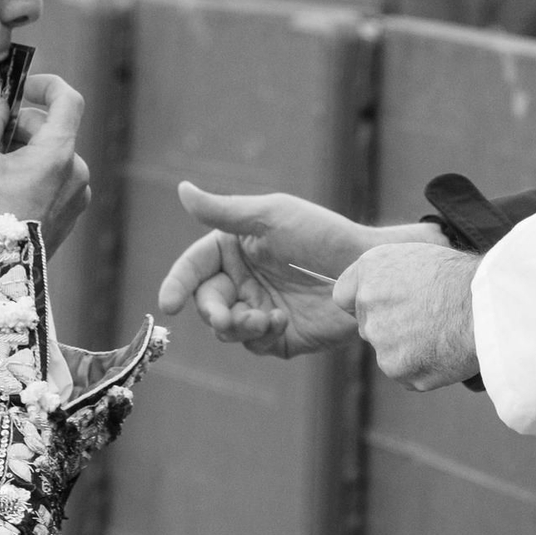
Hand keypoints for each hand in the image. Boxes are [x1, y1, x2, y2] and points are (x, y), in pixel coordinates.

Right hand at [0, 73, 90, 246]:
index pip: (68, 100)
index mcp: (58, 153)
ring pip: (50, 156)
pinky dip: (31, 175)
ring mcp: (77, 195)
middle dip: (17, 127)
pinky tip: (3, 190)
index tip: (21, 89)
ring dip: (22, 153)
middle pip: (50, 130)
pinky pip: (53, 180)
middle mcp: (77, 171)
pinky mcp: (71, 213)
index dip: (46, 86)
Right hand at [156, 183, 438, 357]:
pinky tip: (283, 320)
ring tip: (266, 317)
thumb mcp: (271, 216)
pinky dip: (261, 334)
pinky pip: (253, 344)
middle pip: (207, 302)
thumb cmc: (322, 234)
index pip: (195, 266)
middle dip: (212, 312)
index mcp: (235, 247)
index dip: (178, 284)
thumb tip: (181, 189)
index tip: (168, 304)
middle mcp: (244, 279)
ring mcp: (260, 307)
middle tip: (225, 319)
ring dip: (238, 325)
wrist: (367, 271)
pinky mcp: (279, 335)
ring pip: (226, 328)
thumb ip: (223, 210)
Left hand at [334, 243, 480, 389]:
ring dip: (410, 349)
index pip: (344, 295)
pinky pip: (407, 373)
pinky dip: (424, 367)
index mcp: (369, 271)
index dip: (365, 301)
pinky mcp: (398, 369)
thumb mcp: (417, 257)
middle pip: (369, 325)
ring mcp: (381, 341)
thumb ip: (388, 276)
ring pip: (389, 351)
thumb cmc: (462, 276)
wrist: (487, 306)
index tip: (386, 304)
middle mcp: (367, 305)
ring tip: (443, 333)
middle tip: (428, 318)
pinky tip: (446, 351)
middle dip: (392, 325)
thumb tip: (382, 293)